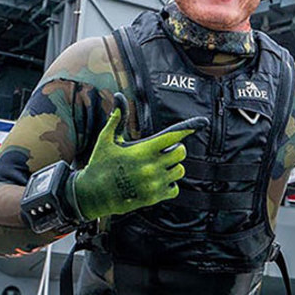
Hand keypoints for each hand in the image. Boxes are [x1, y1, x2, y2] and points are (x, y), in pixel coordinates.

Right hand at [71, 94, 206, 219]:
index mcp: (142, 150)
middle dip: (176, 148)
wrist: (93, 195)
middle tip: (164, 150)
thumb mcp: (107, 140)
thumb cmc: (100, 164)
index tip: (201, 123)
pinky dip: (169, 183)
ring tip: (159, 165)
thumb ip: (117, 118)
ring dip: (173, 166)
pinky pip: (174, 188)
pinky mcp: (154, 198)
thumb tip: (120, 96)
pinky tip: (157, 180)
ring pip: (179, 170)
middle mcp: (151, 167)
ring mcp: (154, 183)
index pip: (173, 136)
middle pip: (180, 152)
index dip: (188, 128)